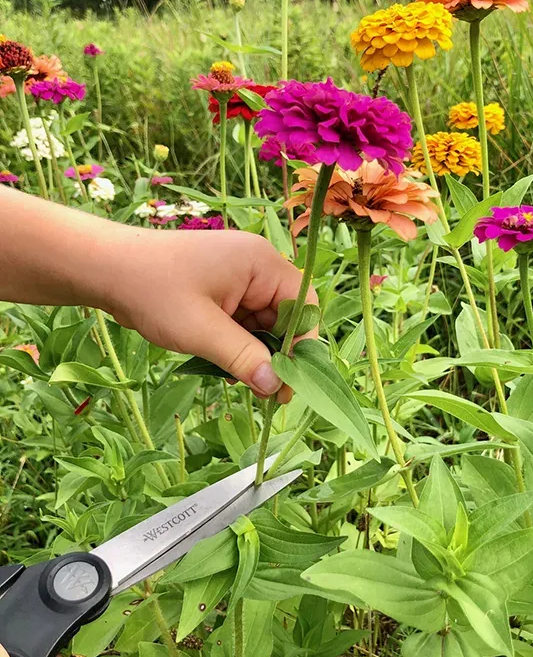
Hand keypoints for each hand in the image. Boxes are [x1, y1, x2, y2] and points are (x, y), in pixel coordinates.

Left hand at [101, 229, 314, 402]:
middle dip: (277, 353)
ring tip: (245, 383)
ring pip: (264, 323)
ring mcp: (238, 278)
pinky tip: (228, 367)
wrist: (106, 270)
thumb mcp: (202, 331)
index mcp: (261, 263)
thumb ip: (244, 358)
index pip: (303, 305)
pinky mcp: (222, 291)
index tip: (290, 383)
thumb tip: (277, 387)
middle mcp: (256, 267)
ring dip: (256, 353)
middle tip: (268, 393)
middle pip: (285, 316)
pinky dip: (239, 345)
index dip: (302, 345)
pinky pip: (244, 322)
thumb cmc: (154, 291)